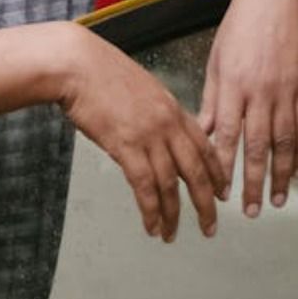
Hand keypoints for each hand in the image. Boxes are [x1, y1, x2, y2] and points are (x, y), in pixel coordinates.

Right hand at [58, 25, 225, 241]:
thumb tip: (151, 132)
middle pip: (196, 171)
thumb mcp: (139, 87)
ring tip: (171, 234)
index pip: (204, 147)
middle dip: (205, 203)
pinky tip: (151, 225)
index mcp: (173, 108)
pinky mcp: (126, 146)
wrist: (76, 64)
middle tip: (210, 226)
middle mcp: (167, 124)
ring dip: (173, 214)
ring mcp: (149, 136)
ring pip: (171, 184)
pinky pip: (144, 186)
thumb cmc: (98, 72)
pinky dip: (150, 210)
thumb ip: (152, 111)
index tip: (221, 192)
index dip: (215, 173)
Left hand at [199, 0, 297, 217]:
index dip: (223, 166)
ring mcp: (286, 90)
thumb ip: (211, 101)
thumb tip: (201, 134)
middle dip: (254, 181)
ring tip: (278, 200)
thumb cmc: (238, 29)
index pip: (225, 135)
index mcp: (232, 86)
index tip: (218, 191)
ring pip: (285, 141)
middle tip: (251, 211)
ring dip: (282, 175)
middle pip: (257, 146)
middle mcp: (260, 92)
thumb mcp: (215, 62)